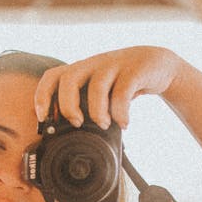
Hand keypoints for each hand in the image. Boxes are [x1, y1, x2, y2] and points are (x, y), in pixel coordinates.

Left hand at [34, 46, 181, 129]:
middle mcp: (93, 64)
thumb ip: (86, 106)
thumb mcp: (101, 92)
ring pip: (97, 86)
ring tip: (104, 125)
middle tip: (78, 123)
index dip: (42, 96)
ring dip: (97, 112)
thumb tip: (70, 137)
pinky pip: (123, 92)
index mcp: (81, 70)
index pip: (52, 76)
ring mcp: (114, 65)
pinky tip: (124, 124)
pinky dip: (121, 113)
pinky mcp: (134, 70)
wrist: (159, 65)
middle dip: (69, 106)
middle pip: (69, 78)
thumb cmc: (123, 84)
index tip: (43, 119)